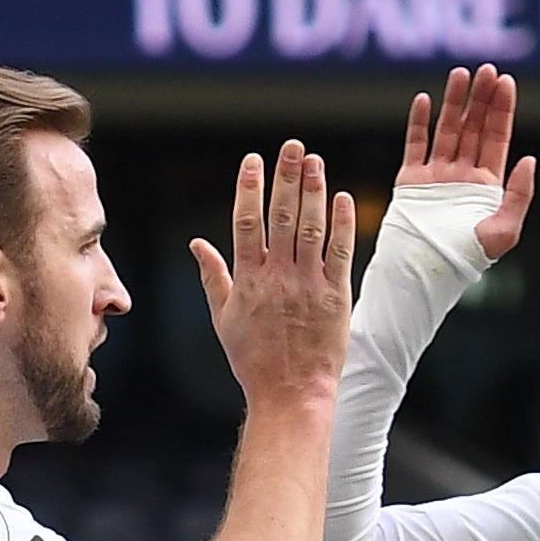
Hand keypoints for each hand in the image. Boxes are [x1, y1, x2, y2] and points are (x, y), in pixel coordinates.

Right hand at [190, 140, 355, 405]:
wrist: (290, 394)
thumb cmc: (254, 360)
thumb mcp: (224, 318)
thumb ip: (213, 276)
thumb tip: (196, 243)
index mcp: (248, 280)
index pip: (246, 223)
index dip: (250, 188)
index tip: (253, 160)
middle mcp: (278, 278)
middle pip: (281, 217)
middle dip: (286, 178)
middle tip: (292, 146)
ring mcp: (308, 286)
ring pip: (311, 229)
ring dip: (314, 192)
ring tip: (316, 161)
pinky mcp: (335, 298)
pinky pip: (340, 254)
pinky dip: (342, 225)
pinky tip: (342, 199)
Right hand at [396, 64, 536, 260]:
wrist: (427, 271)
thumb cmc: (468, 258)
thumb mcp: (505, 231)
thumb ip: (519, 195)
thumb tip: (529, 159)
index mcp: (487, 185)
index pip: (497, 138)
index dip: (502, 110)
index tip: (506, 82)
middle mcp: (462, 175)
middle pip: (474, 127)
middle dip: (481, 98)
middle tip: (486, 69)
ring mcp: (436, 175)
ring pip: (447, 129)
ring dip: (454, 102)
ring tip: (460, 73)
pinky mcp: (411, 180)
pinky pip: (415, 145)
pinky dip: (418, 122)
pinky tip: (425, 99)